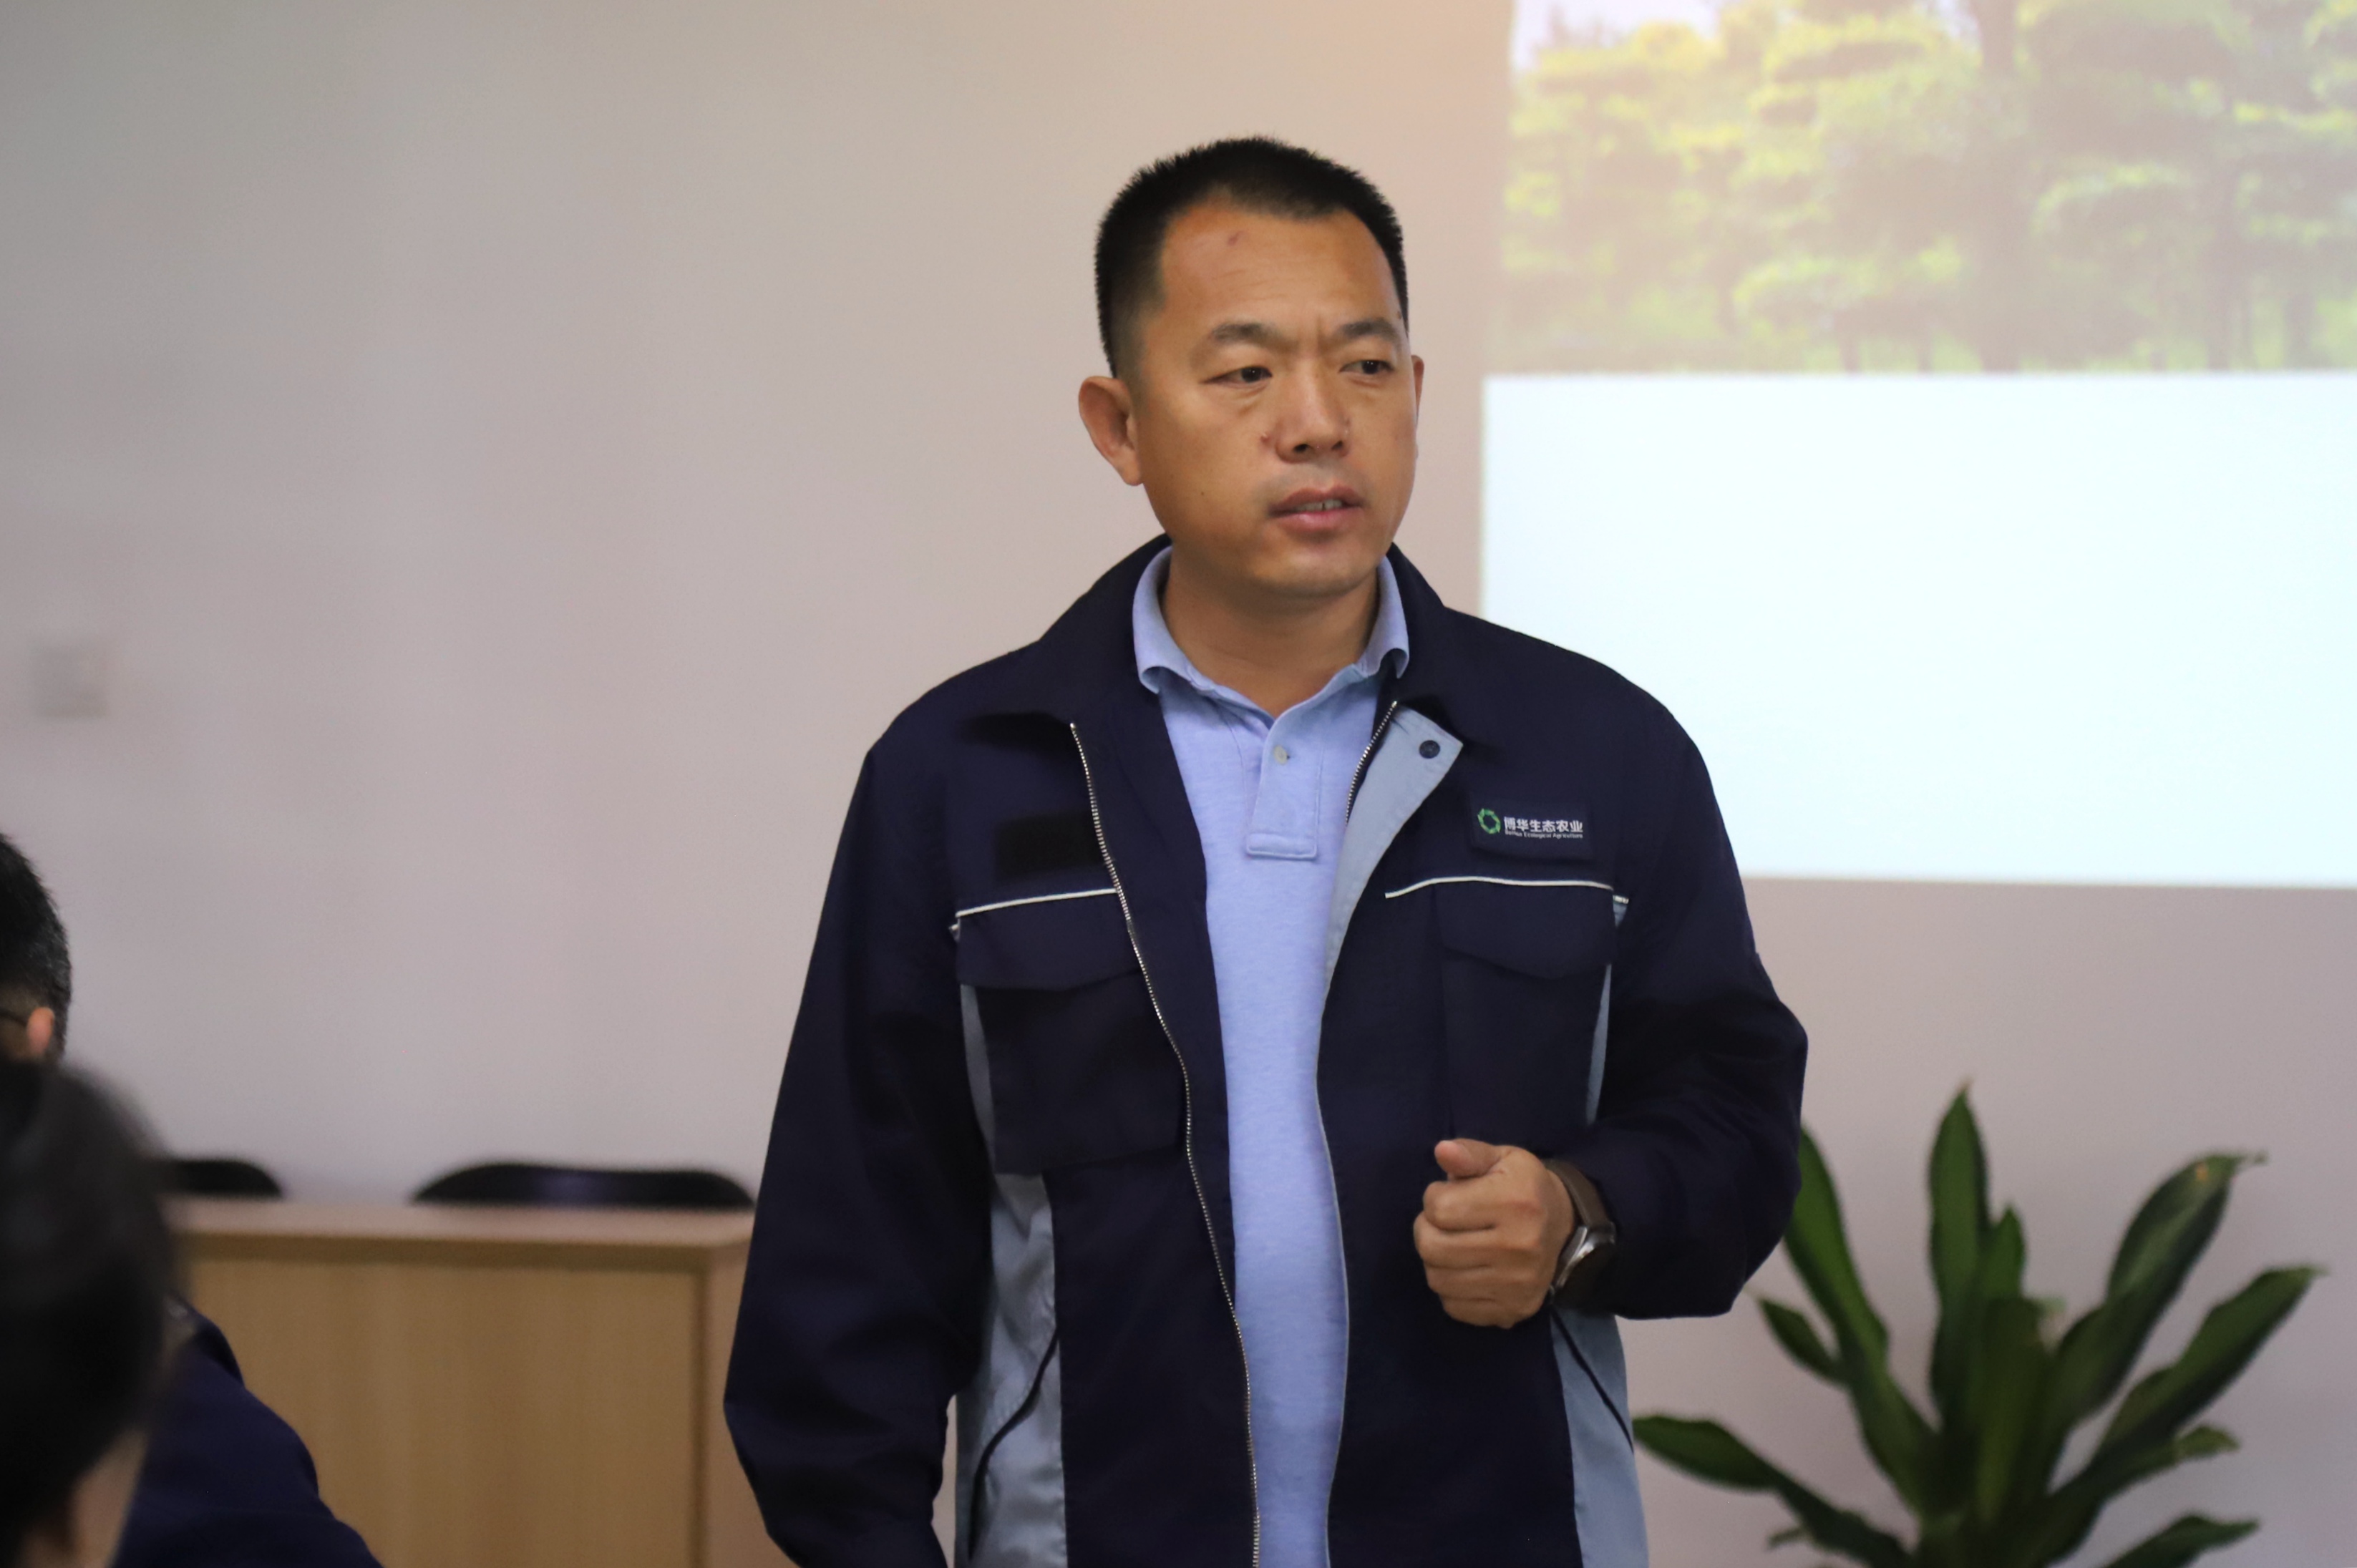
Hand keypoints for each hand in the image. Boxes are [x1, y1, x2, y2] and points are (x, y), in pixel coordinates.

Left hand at [1413, 1138, 1574, 1327]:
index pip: (1439, 1208)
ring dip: (1436, 1261)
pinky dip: (1451, 1289)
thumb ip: (1470, 1154)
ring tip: (1453, 1244)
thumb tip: (1442, 1151)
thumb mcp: (1503, 1159)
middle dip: (1427, 1230)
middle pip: (1432, 1248)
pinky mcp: (1512, 1311)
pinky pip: (1454, 1307)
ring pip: (1438, 1280)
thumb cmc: (1524, 1188)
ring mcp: (1516, 1284)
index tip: (1449, 1195)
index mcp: (1516, 1203)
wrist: (1565, 1228)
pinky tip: (1465, 1270)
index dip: (1435, 1198)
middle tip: (1442, 1223)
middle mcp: (1518, 1247)